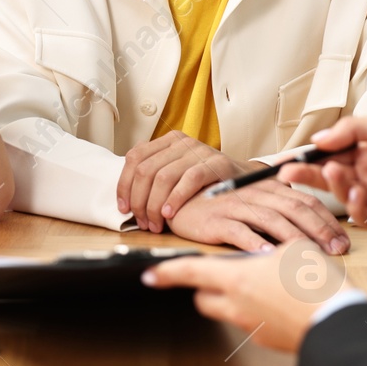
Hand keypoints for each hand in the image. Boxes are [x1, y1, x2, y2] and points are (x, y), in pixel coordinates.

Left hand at [117, 131, 254, 232]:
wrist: (242, 180)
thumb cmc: (204, 182)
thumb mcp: (176, 172)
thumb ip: (155, 175)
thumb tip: (126, 195)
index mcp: (167, 141)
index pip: (135, 158)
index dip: (124, 184)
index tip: (123, 208)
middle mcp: (180, 142)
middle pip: (146, 170)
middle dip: (139, 200)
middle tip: (141, 222)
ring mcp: (198, 150)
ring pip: (163, 177)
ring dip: (154, 205)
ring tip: (155, 224)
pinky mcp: (215, 163)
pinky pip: (188, 180)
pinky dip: (175, 199)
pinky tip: (169, 214)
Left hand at [142, 242, 338, 352]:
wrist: (338, 322)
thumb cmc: (317, 283)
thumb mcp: (296, 249)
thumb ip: (273, 249)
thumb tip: (271, 253)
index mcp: (237, 278)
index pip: (191, 273)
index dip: (167, 273)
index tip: (149, 275)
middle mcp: (237, 305)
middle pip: (203, 299)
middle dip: (205, 288)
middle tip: (219, 275)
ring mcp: (252, 326)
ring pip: (227, 311)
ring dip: (232, 299)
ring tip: (258, 285)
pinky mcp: (269, 340)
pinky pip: (252, 322)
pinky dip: (257, 311)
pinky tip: (279, 301)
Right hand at [164, 180, 349, 254]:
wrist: (176, 197)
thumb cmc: (215, 203)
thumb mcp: (249, 199)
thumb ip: (274, 207)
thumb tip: (304, 227)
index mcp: (268, 188)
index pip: (305, 200)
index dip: (327, 218)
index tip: (343, 237)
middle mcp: (256, 195)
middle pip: (296, 209)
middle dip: (321, 229)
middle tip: (338, 249)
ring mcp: (236, 206)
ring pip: (273, 220)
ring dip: (297, 239)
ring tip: (312, 255)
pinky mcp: (216, 221)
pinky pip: (240, 232)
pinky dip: (257, 243)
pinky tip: (270, 256)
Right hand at [279, 115, 366, 230]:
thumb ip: (351, 130)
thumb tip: (319, 138)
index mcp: (362, 153)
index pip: (327, 156)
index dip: (306, 158)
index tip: (286, 160)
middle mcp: (364, 175)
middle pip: (327, 178)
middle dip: (306, 176)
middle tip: (288, 174)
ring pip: (340, 196)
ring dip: (333, 186)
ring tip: (336, 172)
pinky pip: (361, 215)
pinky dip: (354, 205)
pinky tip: (357, 191)